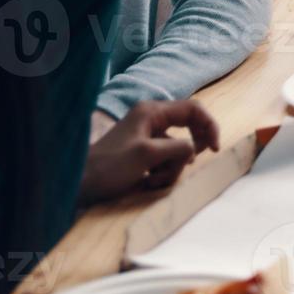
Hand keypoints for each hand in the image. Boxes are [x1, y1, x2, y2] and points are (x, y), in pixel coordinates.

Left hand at [79, 99, 220, 204]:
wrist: (78, 184)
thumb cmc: (110, 166)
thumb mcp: (148, 155)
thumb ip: (178, 148)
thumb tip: (193, 150)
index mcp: (152, 112)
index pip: (193, 109)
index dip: (208, 126)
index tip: (214, 148)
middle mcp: (151, 119)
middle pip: (187, 128)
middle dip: (188, 151)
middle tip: (187, 165)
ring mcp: (146, 136)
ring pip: (177, 147)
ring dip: (171, 166)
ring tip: (153, 180)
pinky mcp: (142, 152)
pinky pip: (165, 158)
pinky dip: (162, 172)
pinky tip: (147, 182)